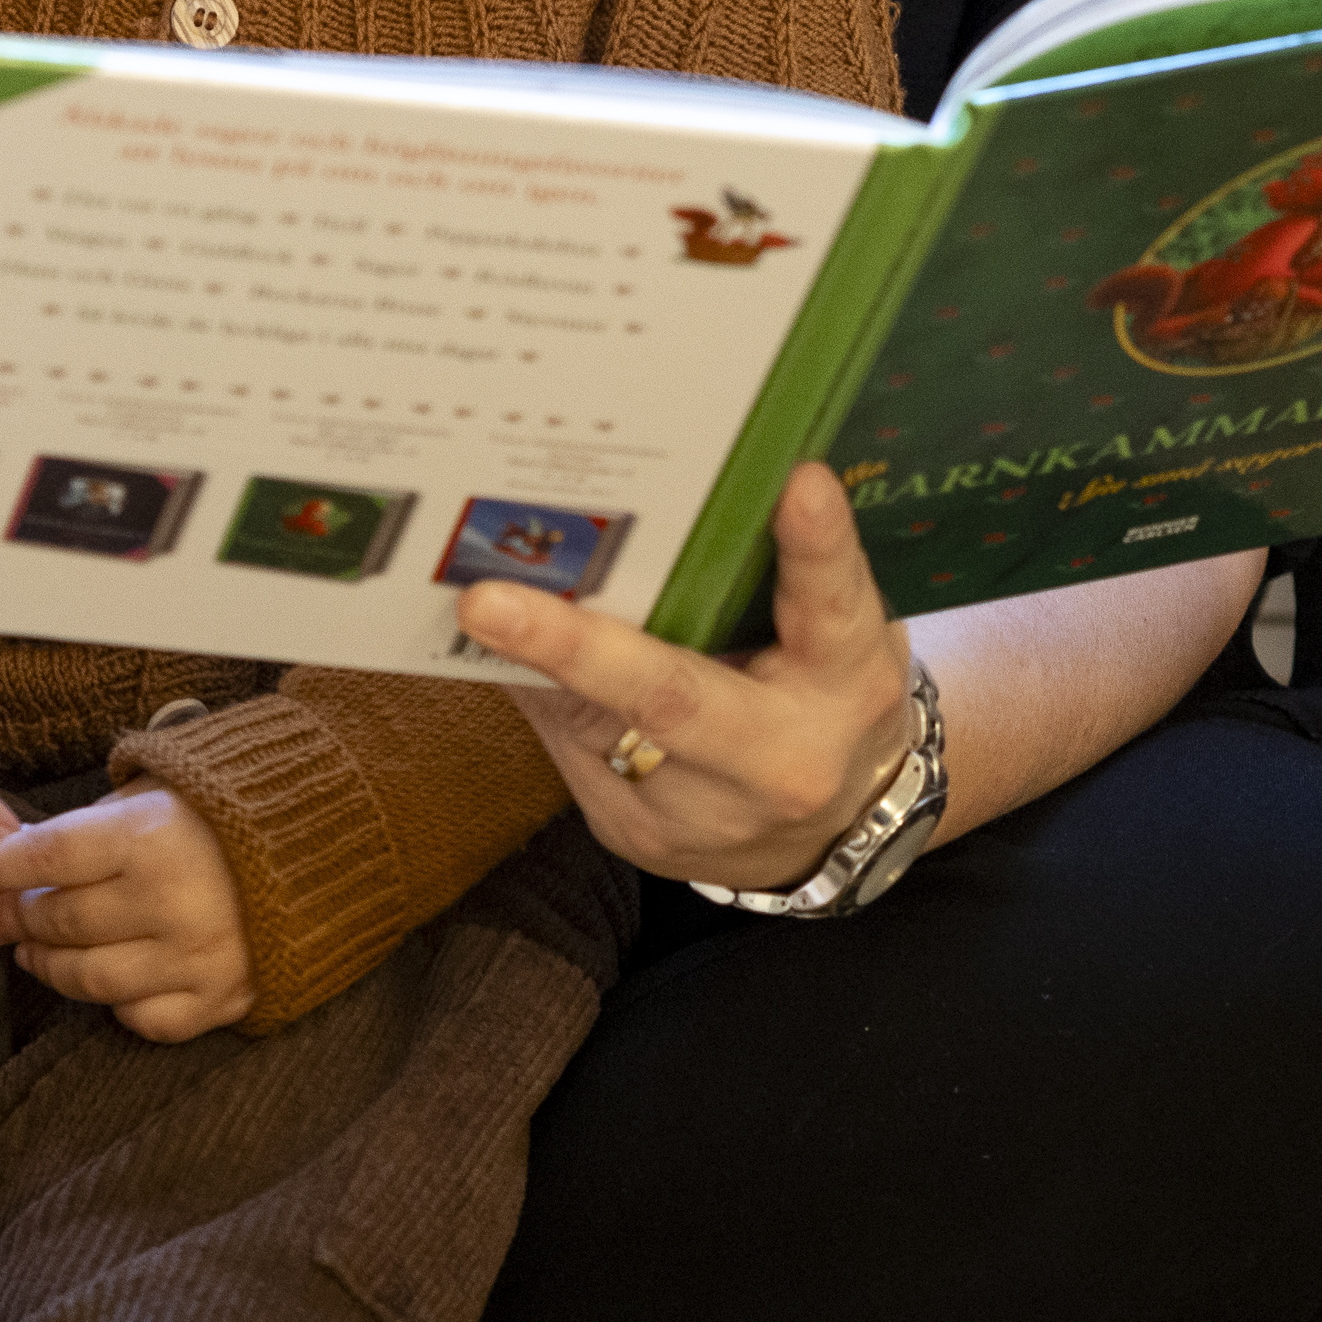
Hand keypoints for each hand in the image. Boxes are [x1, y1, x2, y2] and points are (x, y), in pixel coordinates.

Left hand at [0, 786, 254, 1040]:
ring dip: (48, 964)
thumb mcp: (153, 793)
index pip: (43, 858)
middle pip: (58, 923)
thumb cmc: (223, 810)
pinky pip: (140, 1018)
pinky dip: (114, 1002)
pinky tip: (107, 976)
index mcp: (150, 837)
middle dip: (14, 917)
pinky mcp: (219, 998)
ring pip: (87, 979)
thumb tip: (6, 868)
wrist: (325, 843)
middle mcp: (170, 902)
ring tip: (35, 948)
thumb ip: (83, 830)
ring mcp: (196, 957)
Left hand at [460, 462, 922, 890]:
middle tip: (487, 601)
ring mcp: (705, 815)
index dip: (815, 547)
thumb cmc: (829, 694)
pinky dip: (538, 690)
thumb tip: (677, 495)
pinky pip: (569, 751)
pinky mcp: (642, 838)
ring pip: (593, 728)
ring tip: (472, 599)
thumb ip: (791, 573)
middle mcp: (780, 758)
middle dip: (576, 648)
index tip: (800, 484)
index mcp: (848, 682)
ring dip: (529, 660)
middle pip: (675, 699)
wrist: (838, 833)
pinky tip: (504, 649)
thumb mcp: (842, 631)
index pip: (832, 606)